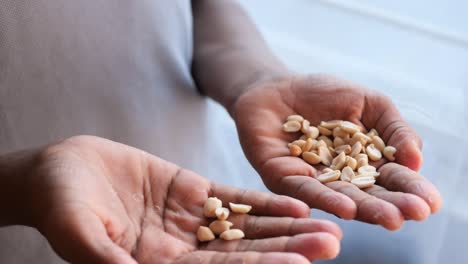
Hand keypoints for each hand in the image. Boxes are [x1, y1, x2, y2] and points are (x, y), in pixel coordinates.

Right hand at [25, 135, 340, 262]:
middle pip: (245, 253)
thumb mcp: (80, 231)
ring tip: (326, 224)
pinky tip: (293, 201)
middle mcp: (182, 249)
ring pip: (246, 226)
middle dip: (288, 248)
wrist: (60, 171)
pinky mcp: (190, 190)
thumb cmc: (60, 204)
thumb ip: (108, 258)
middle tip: (331, 244)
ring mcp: (189, 219)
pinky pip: (231, 197)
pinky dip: (261, 200)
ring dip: (285, 225)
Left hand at [233, 75, 441, 229]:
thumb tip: (416, 161)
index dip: (410, 190)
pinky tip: (347, 207)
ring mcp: (311, 180)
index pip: (390, 180)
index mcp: (364, 163)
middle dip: (392, 205)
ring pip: (340, 197)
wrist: (278, 85)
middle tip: (415, 214)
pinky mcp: (282, 177)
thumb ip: (395, 129)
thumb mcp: (371, 104)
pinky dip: (325, 198)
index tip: (430, 202)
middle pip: (368, 195)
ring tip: (390, 218)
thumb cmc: (325, 94)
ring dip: (366, 208)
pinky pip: (304, 189)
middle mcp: (339, 179)